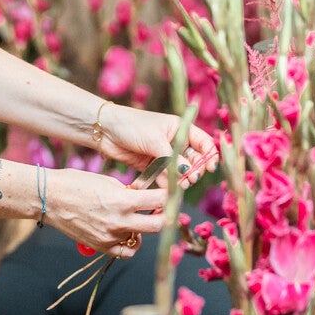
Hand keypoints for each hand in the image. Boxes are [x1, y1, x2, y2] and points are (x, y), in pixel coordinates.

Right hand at [44, 168, 166, 259]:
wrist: (50, 198)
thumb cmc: (76, 183)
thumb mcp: (108, 181)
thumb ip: (128, 192)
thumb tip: (142, 198)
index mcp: (123, 201)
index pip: (159, 201)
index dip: (168, 195)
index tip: (170, 193)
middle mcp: (119, 222)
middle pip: (158, 225)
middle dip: (164, 215)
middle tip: (162, 208)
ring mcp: (110, 237)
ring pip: (141, 238)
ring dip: (145, 228)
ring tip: (138, 218)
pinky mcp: (101, 246)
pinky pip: (126, 252)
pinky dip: (131, 244)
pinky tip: (128, 233)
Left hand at [94, 104, 218, 186]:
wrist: (105, 130)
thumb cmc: (131, 126)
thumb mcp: (155, 140)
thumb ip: (172, 158)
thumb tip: (187, 174)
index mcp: (180, 128)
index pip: (203, 142)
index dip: (210, 155)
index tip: (209, 168)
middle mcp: (174, 141)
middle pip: (194, 160)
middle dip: (195, 171)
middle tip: (190, 179)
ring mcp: (163, 154)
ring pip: (180, 171)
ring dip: (181, 180)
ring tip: (179, 186)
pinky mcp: (152, 165)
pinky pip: (165, 177)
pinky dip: (167, 184)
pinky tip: (167, 189)